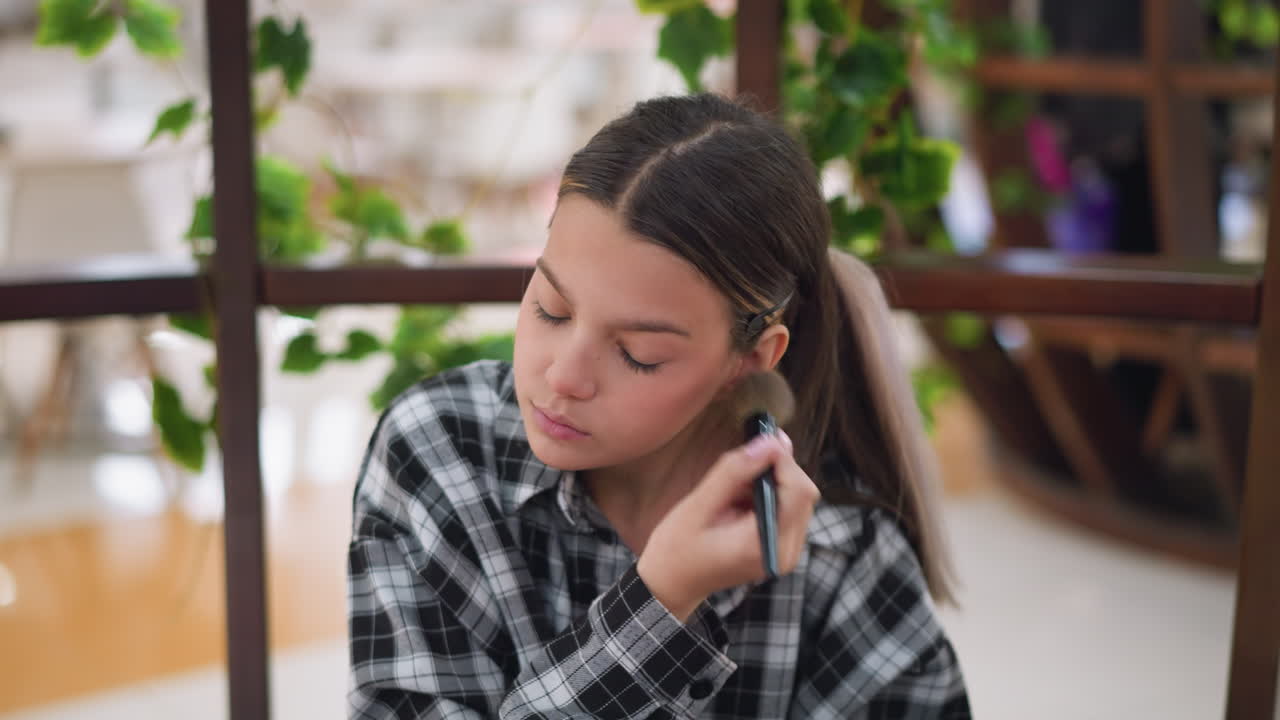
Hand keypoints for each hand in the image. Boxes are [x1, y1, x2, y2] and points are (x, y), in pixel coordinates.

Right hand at [636, 431, 820, 621]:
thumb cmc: (677, 549)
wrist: (671, 584)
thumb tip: (768, 442)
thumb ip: (734, 472)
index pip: (798, 492)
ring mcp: (785, 553)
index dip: (783, 460)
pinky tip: (740, 500)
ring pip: (799, 499)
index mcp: (763, 545)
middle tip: (742, 463)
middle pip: (804, 494)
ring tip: (734, 489)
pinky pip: (788, 510)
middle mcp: (783, 552)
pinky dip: (770, 495)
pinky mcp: (781, 549)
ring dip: (773, 482)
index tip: (760, 441)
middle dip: (778, 470)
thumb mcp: (698, 505)